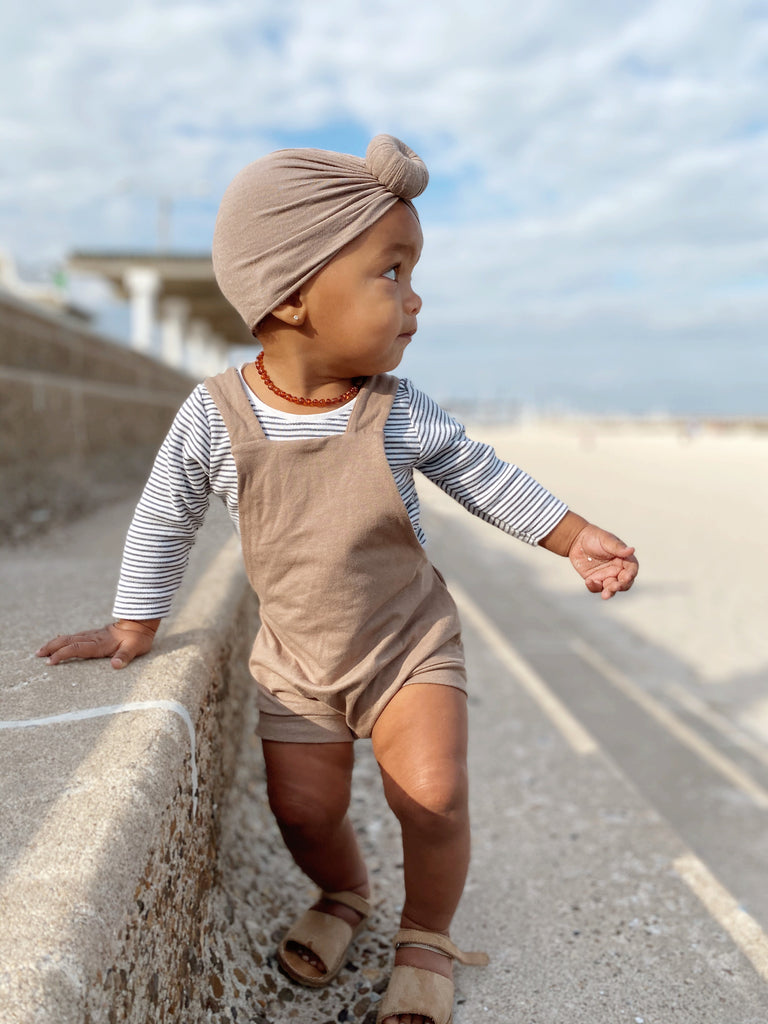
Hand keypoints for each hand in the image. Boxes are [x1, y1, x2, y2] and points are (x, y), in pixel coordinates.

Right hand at [36, 619, 159, 668]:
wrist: (140, 623)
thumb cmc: (138, 639)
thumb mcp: (135, 649)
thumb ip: (125, 656)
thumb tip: (116, 665)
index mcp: (99, 643)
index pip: (77, 648)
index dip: (63, 654)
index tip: (51, 661)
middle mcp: (93, 638)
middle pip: (68, 641)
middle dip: (52, 647)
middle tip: (37, 654)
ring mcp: (93, 635)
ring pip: (69, 638)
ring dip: (55, 643)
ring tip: (41, 650)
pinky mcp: (94, 634)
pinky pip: (75, 637)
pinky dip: (63, 639)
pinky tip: (58, 640)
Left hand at [568, 525, 637, 599]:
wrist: (577, 540)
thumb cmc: (595, 537)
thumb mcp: (607, 540)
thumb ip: (618, 548)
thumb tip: (631, 550)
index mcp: (624, 559)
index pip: (631, 569)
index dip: (630, 575)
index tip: (625, 578)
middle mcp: (618, 570)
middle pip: (624, 583)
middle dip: (620, 587)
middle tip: (613, 588)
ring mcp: (607, 576)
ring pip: (611, 588)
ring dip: (609, 592)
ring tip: (605, 595)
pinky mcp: (596, 580)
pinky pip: (597, 588)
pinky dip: (594, 587)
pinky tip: (588, 581)